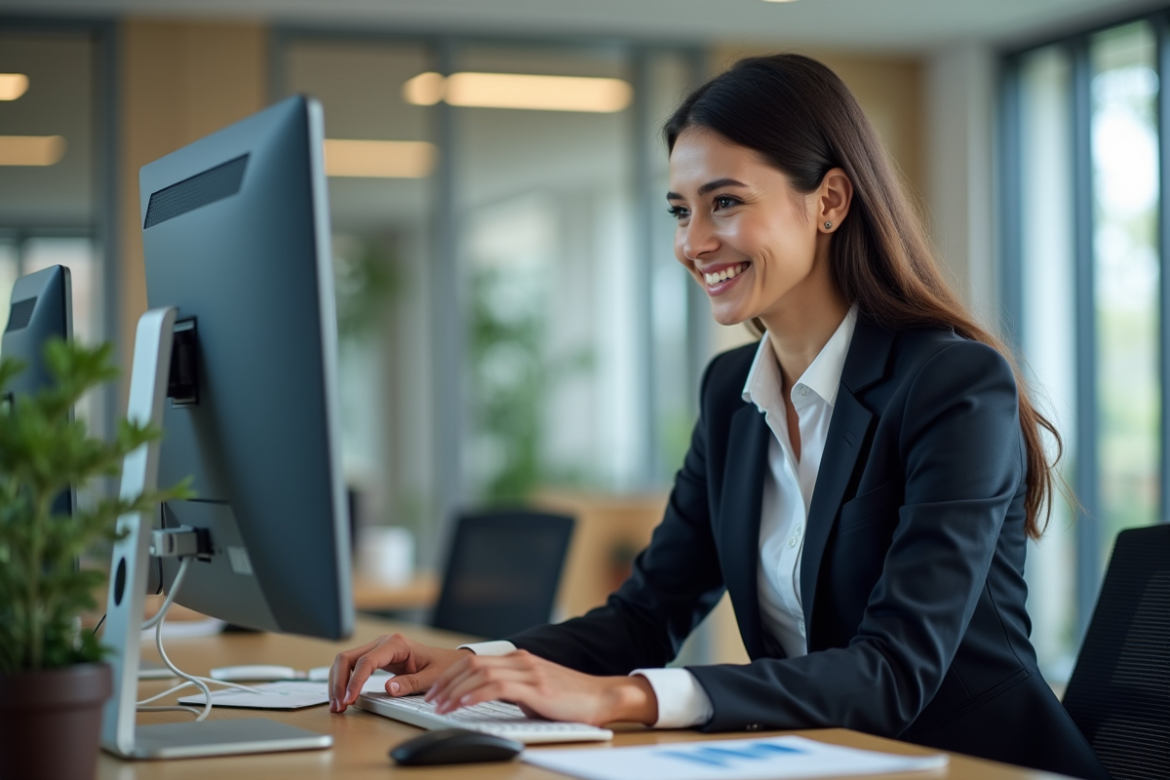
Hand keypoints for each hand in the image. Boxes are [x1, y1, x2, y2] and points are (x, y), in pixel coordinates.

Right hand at [329, 633, 471, 712]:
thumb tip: (389, 688)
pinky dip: (344, 681)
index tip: (350, 699)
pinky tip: (342, 697)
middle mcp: (383, 642)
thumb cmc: (442, 667)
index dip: (355, 681)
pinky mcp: (375, 657)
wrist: (447, 661)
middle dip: (339, 682)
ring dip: (337, 682)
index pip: (366, 660)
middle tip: (339, 706)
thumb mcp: (432, 677)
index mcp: (396, 644)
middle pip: (347, 657)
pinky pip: (352, 666)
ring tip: (337, 705)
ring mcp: (377, 648)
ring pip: (345, 661)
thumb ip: (411, 683)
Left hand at [425, 649, 658, 726]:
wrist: (602, 697)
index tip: (436, 692)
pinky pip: (498, 687)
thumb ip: (513, 690)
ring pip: (481, 673)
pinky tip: (464, 704)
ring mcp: (529, 672)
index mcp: (519, 659)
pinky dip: (475, 694)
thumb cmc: (571, 699)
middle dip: (446, 682)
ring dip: (455, 690)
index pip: (475, 661)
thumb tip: (488, 700)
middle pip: (472, 664)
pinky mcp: (536, 687)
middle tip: (431, 700)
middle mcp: (521, 661)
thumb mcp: (535, 691)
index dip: (451, 676)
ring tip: (441, 707)